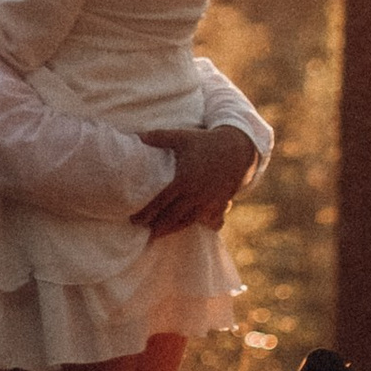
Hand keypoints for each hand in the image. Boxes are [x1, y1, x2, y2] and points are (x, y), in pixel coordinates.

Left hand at [134, 124, 257, 237]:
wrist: (237, 150)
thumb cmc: (206, 142)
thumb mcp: (182, 137)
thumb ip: (158, 138)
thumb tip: (135, 136)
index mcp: (183, 180)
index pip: (160, 203)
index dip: (145, 214)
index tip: (133, 220)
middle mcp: (195, 195)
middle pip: (171, 218)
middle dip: (156, 228)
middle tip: (143, 234)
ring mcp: (208, 203)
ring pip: (187, 222)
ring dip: (172, 230)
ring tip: (159, 234)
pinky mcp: (219, 205)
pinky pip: (206, 222)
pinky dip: (195, 226)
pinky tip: (186, 228)